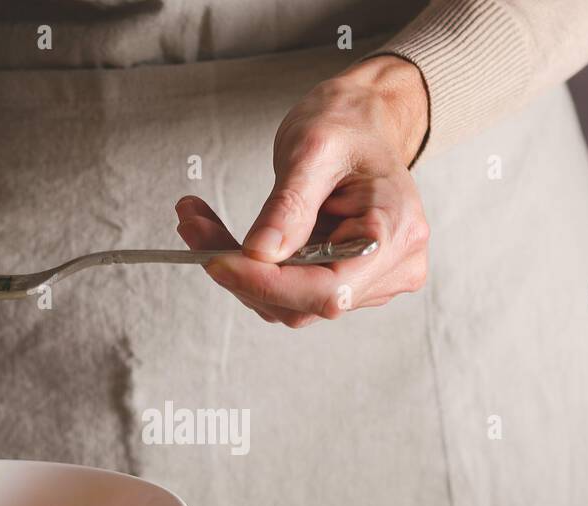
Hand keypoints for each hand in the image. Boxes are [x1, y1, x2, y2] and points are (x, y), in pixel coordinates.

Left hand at [176, 56, 430, 327]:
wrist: (362, 122)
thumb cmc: (347, 125)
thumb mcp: (313, 148)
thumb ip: (289, 205)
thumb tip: (260, 253)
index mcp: (395, 233)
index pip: (328, 290)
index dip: (269, 284)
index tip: (216, 260)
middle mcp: (390, 268)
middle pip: (304, 302)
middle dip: (242, 273)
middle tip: (193, 226)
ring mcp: (368, 280)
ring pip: (289, 303)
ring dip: (238, 271)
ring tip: (199, 221)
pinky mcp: (342, 280)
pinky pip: (289, 291)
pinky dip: (250, 268)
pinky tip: (219, 234)